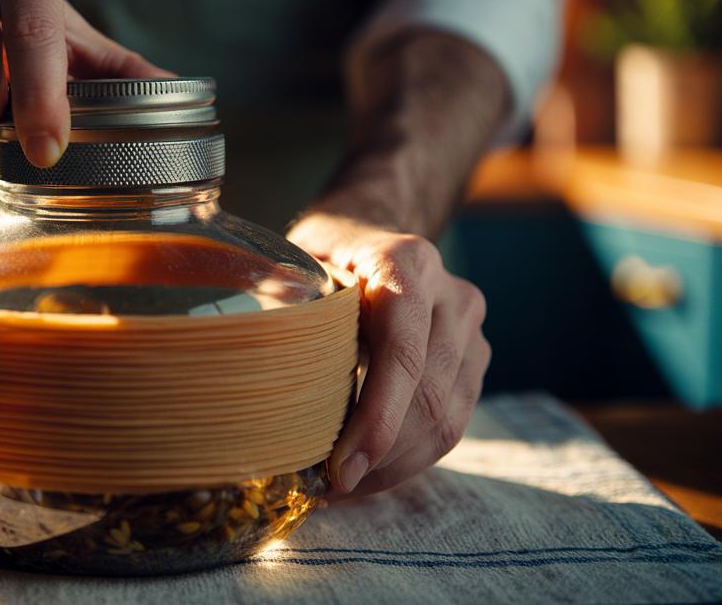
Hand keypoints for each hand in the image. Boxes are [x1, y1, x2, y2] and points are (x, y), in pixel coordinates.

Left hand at [288, 213, 489, 496]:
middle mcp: (452, 293)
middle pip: (430, 396)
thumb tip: (247, 375)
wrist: (368, 232)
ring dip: (396, 466)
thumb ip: (279, 308)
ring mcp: (471, 328)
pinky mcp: (474, 360)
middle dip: (382, 456)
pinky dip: (411, 458)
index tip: (341, 468)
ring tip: (344, 487)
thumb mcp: (293, 265)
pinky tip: (369, 471)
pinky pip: (453, 423)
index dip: (377, 419)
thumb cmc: (319, 256)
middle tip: (329, 489)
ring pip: (448, 419)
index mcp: (407, 262)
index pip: (403, 352)